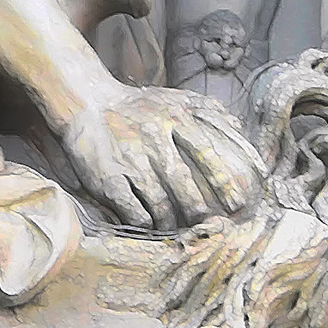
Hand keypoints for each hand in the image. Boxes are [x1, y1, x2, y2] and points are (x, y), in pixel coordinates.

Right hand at [60, 86, 264, 230]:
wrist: (88, 102)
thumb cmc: (138, 105)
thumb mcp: (173, 97)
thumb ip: (206, 109)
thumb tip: (239, 127)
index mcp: (173, 117)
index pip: (206, 150)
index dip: (224, 179)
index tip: (240, 201)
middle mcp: (153, 138)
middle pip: (182, 182)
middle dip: (199, 209)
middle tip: (211, 225)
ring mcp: (130, 160)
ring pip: (159, 203)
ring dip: (173, 222)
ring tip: (181, 230)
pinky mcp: (109, 179)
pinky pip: (133, 212)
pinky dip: (147, 224)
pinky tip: (153, 227)